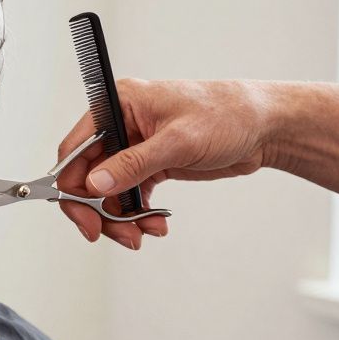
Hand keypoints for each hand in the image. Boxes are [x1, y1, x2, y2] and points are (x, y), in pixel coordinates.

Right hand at [56, 78, 277, 248]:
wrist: (265, 126)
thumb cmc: (228, 115)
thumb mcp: (178, 141)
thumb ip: (133, 163)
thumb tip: (96, 183)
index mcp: (118, 105)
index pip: (76, 148)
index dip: (72, 185)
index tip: (83, 216)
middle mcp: (121, 125)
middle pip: (88, 175)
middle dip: (100, 209)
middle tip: (114, 234)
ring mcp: (134, 146)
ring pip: (108, 190)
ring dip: (121, 217)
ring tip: (145, 232)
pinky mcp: (150, 164)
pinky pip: (130, 194)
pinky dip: (138, 214)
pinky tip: (155, 223)